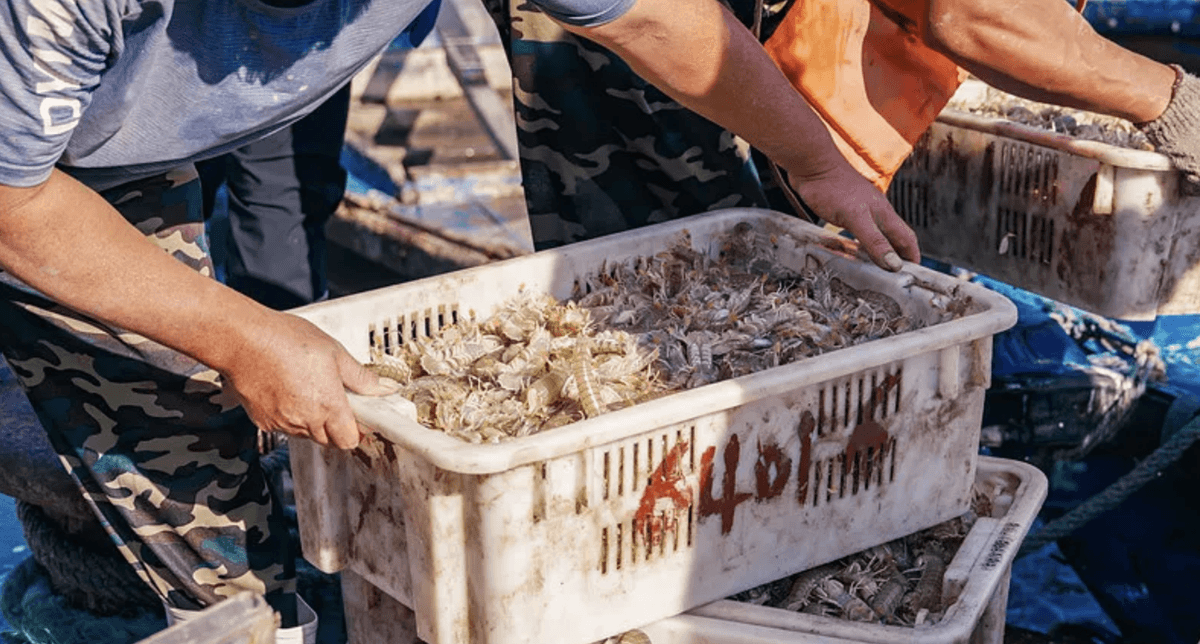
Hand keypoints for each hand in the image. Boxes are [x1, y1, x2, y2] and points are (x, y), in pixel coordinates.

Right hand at [220, 312, 398, 448]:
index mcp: (328, 406)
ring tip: (309, 389)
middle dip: (336, 425)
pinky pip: (284, 427)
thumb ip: (359, 376)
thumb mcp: (334, 352)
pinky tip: (288, 391)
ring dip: (313, 420)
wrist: (242, 340)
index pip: (349, 440)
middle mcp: (305, 420)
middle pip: (329, 440)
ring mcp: (282, 423)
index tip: (359, 417)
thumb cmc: (285, 340)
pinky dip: (290, 416)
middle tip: (336, 399)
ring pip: (306, 434)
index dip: (357, 431)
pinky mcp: (263, 421)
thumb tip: (380, 388)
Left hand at [786, 165, 920, 270]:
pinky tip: (853, 248)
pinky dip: (861, 242)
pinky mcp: (844, 208)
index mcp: (884, 213)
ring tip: (878, 267)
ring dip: (880, 249)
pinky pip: (859, 229)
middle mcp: (875, 211)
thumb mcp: (855, 218)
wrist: (811, 164)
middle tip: (897, 276)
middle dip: (899, 256)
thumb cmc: (833, 186)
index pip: (907, 238)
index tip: (915, 274)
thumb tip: (894, 264)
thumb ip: (874, 240)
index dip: (912, 256)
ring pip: (876, 233)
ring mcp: (860, 209)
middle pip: (894, 237)